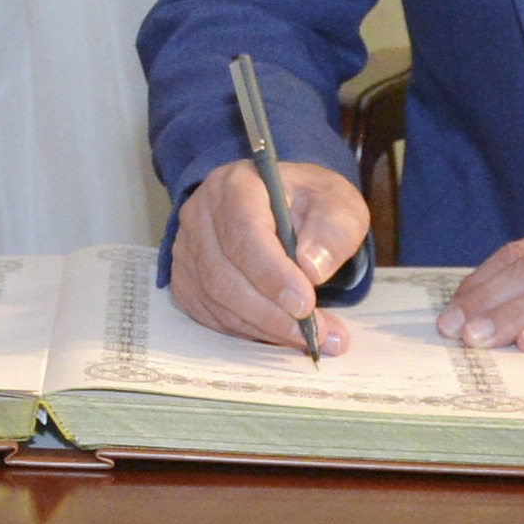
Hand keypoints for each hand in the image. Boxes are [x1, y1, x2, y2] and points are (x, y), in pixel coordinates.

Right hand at [168, 160, 375, 350]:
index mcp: (237, 185)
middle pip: (224, 274)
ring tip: (307, 338)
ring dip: (262, 326)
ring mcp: (187, 247)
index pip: (244, 233)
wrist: (284, 207)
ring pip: (215, 299)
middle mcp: (201, 213)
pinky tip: (277, 332)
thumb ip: (333, 229)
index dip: (272, 274)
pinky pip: (209, 314)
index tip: (306, 305)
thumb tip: (312, 267)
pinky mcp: (185, 277)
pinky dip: (245, 330)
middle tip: (314, 333)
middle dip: (271, 313)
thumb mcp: (339, 204)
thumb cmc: (310, 205)